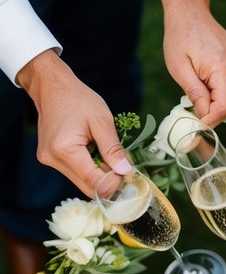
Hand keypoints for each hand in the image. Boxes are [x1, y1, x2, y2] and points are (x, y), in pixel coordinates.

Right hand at [16, 51, 131, 198]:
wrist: (51, 86)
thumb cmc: (77, 99)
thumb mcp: (102, 120)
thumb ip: (113, 148)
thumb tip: (126, 171)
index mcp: (65, 150)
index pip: (95, 183)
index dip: (115, 183)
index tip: (128, 173)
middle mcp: (53, 159)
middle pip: (88, 187)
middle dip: (108, 182)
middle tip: (122, 167)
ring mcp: (49, 160)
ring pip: (81, 182)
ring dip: (99, 175)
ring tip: (108, 155)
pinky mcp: (50, 158)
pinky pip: (75, 173)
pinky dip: (89, 168)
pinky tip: (94, 152)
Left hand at [160, 0, 225, 125]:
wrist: (189, 10)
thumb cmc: (179, 36)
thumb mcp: (179, 67)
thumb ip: (194, 92)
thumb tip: (204, 115)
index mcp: (222, 66)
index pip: (224, 106)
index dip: (210, 119)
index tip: (196, 122)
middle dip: (217, 115)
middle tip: (198, 115)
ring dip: (222, 107)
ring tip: (202, 102)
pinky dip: (225, 95)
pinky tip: (209, 90)